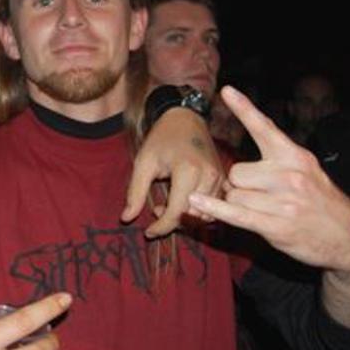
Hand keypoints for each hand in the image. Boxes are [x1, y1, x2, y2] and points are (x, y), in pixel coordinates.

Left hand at [123, 107, 222, 236]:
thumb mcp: (143, 162)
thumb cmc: (161, 138)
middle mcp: (209, 176)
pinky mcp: (223, 179)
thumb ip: (134, 192)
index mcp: (188, 171)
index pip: (177, 213)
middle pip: (193, 217)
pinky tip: (181, 200)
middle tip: (155, 209)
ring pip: (205, 215)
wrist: (184, 118)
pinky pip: (214, 206)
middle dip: (172, 221)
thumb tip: (126, 219)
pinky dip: (198, 211)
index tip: (147, 232)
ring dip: (185, 217)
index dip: (161, 227)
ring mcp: (219, 178)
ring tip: (167, 203)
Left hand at [189, 86, 349, 328]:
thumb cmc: (319, 202)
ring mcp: (283, 201)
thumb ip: (276, 163)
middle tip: (260, 197)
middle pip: (236, 172)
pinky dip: (213, 208)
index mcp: (295, 156)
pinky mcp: (276, 225)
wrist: (349, 238)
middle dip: (240, 185)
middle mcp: (290, 175)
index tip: (226, 90)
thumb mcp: (307, 172)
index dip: (244, 109)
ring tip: (265, 212)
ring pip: (234, 195)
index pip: (265, 128)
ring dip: (240, 204)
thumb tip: (235, 170)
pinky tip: (195, 202)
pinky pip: (235, 213)